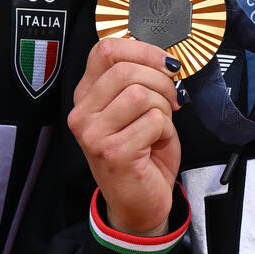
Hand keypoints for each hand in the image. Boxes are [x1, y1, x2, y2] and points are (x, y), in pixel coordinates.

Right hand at [68, 36, 182, 235]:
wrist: (139, 203)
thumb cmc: (142, 154)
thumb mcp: (135, 110)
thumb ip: (139, 81)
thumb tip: (164, 60)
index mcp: (86, 95)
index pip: (105, 50)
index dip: (142, 50)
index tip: (165, 63)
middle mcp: (82, 113)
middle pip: (125, 70)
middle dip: (160, 82)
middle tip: (171, 99)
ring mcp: (94, 134)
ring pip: (140, 94)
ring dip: (163, 107)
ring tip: (160, 125)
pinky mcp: (113, 152)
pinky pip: (152, 120)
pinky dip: (165, 129)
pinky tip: (156, 143)